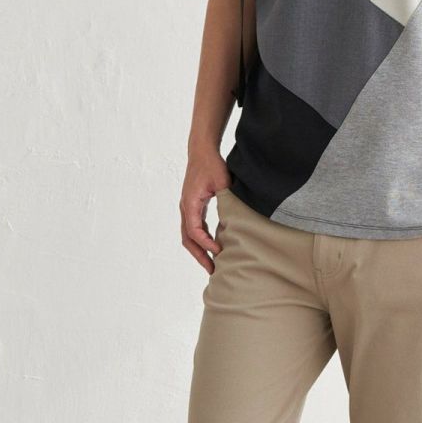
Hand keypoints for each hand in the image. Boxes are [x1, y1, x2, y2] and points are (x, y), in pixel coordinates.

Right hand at [180, 154, 230, 273]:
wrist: (202, 152)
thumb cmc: (211, 165)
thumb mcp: (222, 182)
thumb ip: (226, 199)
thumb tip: (236, 218)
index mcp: (190, 203)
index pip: (195, 231)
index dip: (206, 244)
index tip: (219, 251)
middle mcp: (185, 208)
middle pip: (188, 239)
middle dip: (200, 256)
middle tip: (213, 270)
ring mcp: (187, 208)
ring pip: (188, 236)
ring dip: (199, 251)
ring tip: (212, 264)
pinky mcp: (192, 207)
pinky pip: (194, 229)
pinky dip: (201, 240)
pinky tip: (213, 247)